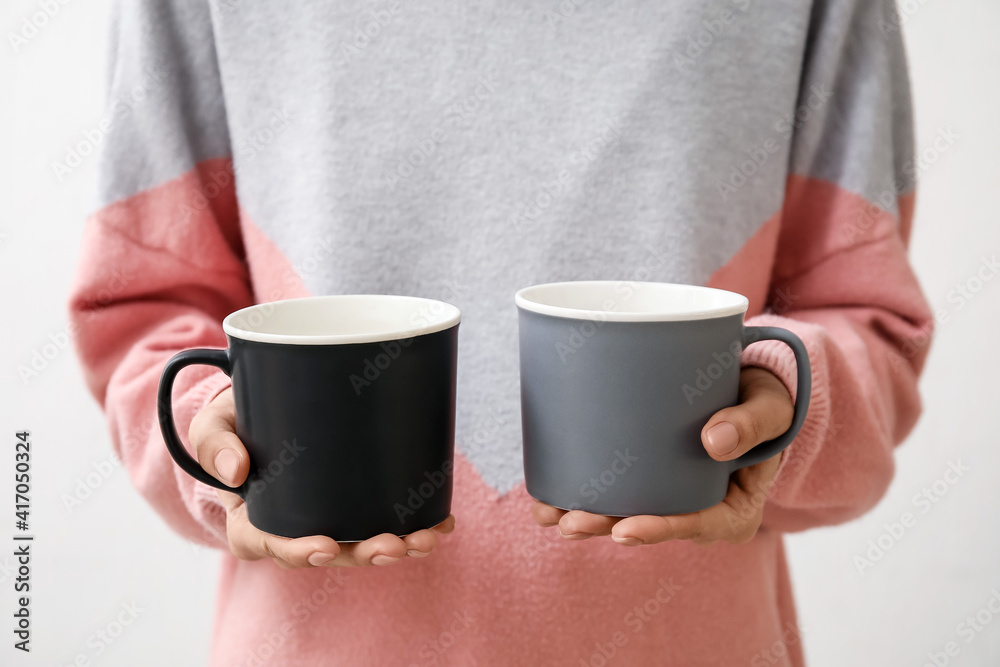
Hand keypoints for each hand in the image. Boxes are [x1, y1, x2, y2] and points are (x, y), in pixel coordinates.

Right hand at [189, 388, 454, 567]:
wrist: (261, 405)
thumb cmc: (234, 421)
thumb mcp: (212, 424)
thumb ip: (213, 442)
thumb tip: (234, 472)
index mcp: (252, 517)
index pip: (270, 545)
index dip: (298, 552)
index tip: (325, 547)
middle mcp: (293, 525)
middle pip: (329, 552)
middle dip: (364, 554)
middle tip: (393, 545)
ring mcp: (326, 516)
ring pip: (361, 543)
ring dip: (398, 546)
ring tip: (426, 538)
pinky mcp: (354, 500)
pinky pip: (382, 520)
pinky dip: (413, 524)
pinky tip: (441, 522)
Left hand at [532, 367, 793, 545]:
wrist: (755, 389)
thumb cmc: (767, 402)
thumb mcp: (770, 410)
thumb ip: (752, 422)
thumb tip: (713, 441)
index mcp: (734, 509)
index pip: (696, 525)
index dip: (658, 530)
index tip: (624, 530)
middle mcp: (699, 510)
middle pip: (650, 523)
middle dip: (606, 526)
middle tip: (569, 523)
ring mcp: (673, 495)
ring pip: (627, 511)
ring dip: (586, 515)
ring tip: (547, 514)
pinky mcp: (653, 475)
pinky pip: (620, 486)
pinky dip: (585, 488)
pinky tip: (549, 492)